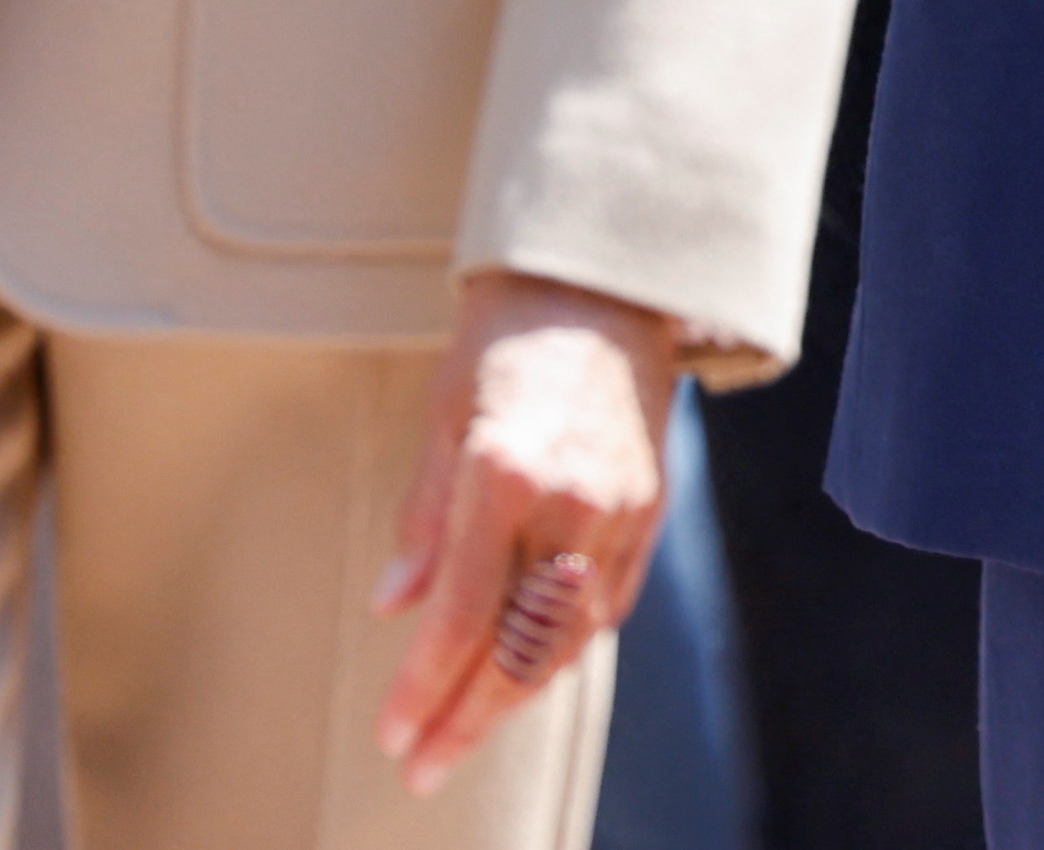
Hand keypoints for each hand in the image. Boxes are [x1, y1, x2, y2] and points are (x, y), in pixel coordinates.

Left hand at [376, 270, 678, 795]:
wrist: (607, 278)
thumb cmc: (509, 333)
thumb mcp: (447, 413)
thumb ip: (424, 517)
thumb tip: (396, 605)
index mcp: (505, 472)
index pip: (460, 618)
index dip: (423, 688)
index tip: (394, 735)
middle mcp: (571, 500)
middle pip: (519, 649)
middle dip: (468, 718)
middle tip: (424, 765)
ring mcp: (620, 508)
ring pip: (569, 639)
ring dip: (517, 692)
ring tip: (468, 724)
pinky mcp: (649, 507)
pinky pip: (606, 605)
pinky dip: (565, 645)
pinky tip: (529, 664)